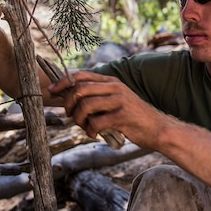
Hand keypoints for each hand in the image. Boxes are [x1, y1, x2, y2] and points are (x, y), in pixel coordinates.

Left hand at [48, 71, 166, 149]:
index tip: (52, 91)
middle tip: (70, 115)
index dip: (63, 82)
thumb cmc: (132, 117)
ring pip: (86, 106)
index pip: (81, 75)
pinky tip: (93, 134)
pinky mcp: (123, 116)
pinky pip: (96, 122)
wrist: (158, 128)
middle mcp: (115, 87)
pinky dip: (90, 130)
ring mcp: (119, 101)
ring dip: (79, 119)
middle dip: (69, 103)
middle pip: (80, 89)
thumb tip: (70, 98)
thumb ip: (98, 96)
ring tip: (83, 127)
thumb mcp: (116, 100)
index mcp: (111, 81)